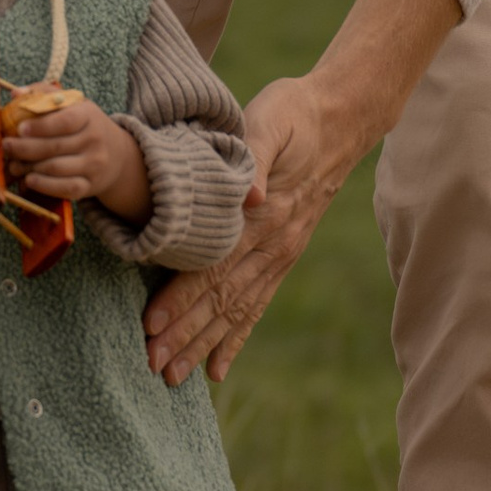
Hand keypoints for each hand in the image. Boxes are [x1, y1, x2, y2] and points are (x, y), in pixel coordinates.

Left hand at [8, 96, 149, 218]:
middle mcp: (95, 140)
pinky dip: (45, 186)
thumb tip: (15, 94)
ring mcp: (94, 164)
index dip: (40, 126)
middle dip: (25, 148)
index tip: (19, 128)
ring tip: (14, 164)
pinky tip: (30, 180)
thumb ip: (44, 94)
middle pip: (55, 147)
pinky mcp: (91, 185)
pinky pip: (66, 189)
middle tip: (6, 146)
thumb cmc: (85, 125)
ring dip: (30, 167)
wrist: (118, 154)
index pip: (65, 121)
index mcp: (88, 115)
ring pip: (56, 168)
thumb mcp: (73, 104)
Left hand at [139, 79, 337, 382]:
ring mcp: (280, 255)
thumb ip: (256, 155)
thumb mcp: (271, 121)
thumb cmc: (294, 114)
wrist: (338, 120)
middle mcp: (273, 244)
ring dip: (203, 345)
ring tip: (173, 376)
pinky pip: (257, 306)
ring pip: (236, 310)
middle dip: (185, 334)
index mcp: (264, 215)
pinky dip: (236, 339)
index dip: (181, 296)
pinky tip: (217, 369)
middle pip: (221, 298)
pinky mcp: (283, 257)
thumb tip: (249, 194)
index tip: (152, 324)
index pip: (214, 264)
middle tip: (153, 364)